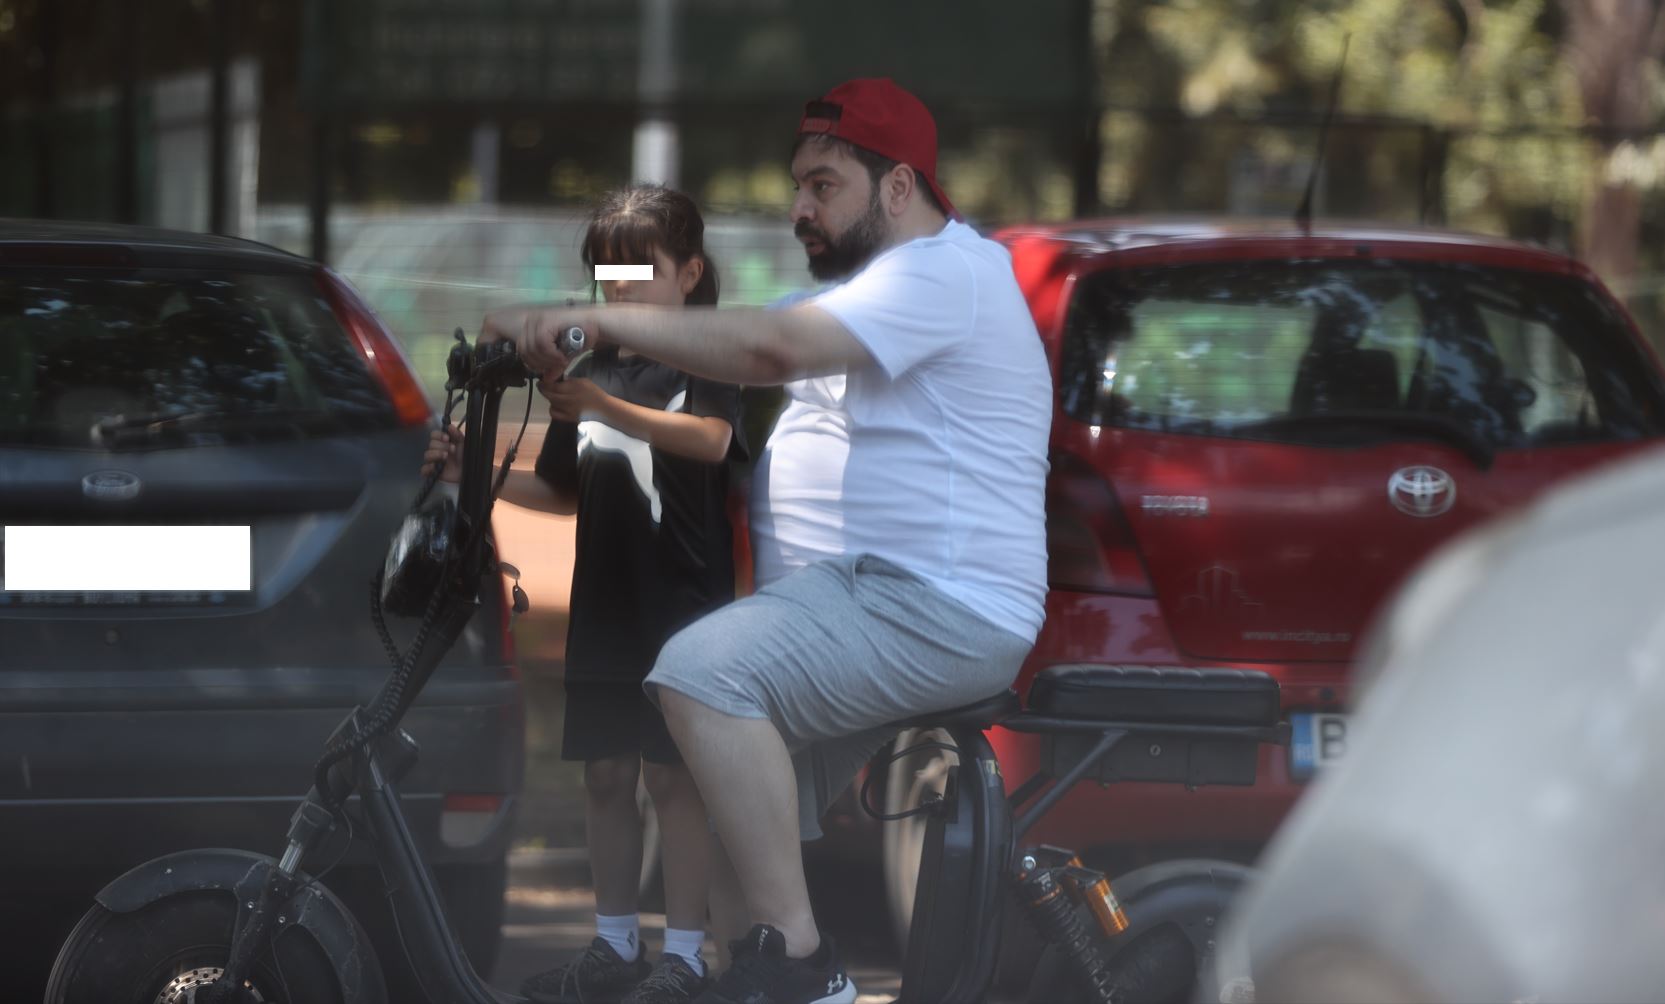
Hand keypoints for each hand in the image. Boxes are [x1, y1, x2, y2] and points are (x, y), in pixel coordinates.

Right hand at [421, 423, 463, 482]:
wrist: (470, 472)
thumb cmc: (467, 457)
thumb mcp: (464, 444)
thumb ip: (457, 434)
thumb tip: (449, 426)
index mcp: (443, 442)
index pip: (433, 435)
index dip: (438, 435)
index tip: (447, 438)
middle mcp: (437, 450)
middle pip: (431, 444)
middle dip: (441, 445)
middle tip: (452, 449)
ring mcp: (434, 461)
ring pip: (427, 455)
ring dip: (436, 454)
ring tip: (446, 456)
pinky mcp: (433, 473)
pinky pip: (424, 469)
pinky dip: (429, 468)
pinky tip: (437, 467)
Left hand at [481, 305, 600, 374]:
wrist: (596, 324)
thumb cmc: (581, 336)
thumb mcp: (563, 354)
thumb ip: (553, 365)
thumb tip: (546, 379)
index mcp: (531, 326)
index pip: (521, 349)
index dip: (532, 362)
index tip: (546, 368)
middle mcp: (532, 321)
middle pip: (524, 350)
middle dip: (539, 363)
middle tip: (554, 367)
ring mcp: (538, 320)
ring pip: (532, 348)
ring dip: (547, 360)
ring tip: (561, 361)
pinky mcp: (546, 322)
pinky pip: (542, 344)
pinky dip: (552, 355)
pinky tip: (563, 357)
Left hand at [541, 377, 607, 423]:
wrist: (603, 409)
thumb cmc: (594, 393)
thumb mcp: (583, 381)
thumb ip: (570, 380)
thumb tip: (558, 380)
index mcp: (573, 389)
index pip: (553, 386)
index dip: (544, 383)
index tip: (542, 380)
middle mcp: (568, 400)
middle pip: (549, 394)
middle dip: (543, 389)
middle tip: (541, 385)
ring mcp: (567, 410)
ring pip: (551, 403)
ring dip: (549, 398)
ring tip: (553, 394)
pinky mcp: (568, 418)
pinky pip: (554, 413)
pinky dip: (552, 408)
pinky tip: (556, 405)